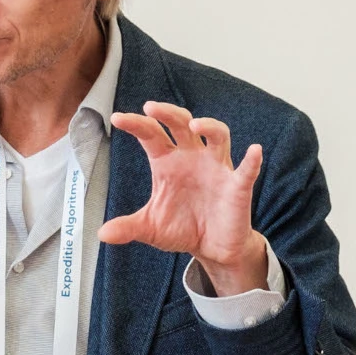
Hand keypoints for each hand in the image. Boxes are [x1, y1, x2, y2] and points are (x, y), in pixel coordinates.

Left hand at [98, 102, 267, 295]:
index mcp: (167, 162)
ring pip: (216, 136)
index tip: (117, 118)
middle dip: (168, 114)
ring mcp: (216, 168)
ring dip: (208, 127)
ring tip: (194, 125)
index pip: (151, 135)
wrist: (211, 248)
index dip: (136, 124)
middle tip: (150, 106)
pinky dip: (251, 160)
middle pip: (182, 125)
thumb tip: (101, 234)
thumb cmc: (181, 228)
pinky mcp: (237, 186)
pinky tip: (254, 150)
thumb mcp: (150, 228)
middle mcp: (192, 158)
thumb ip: (128, 228)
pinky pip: (247, 170)